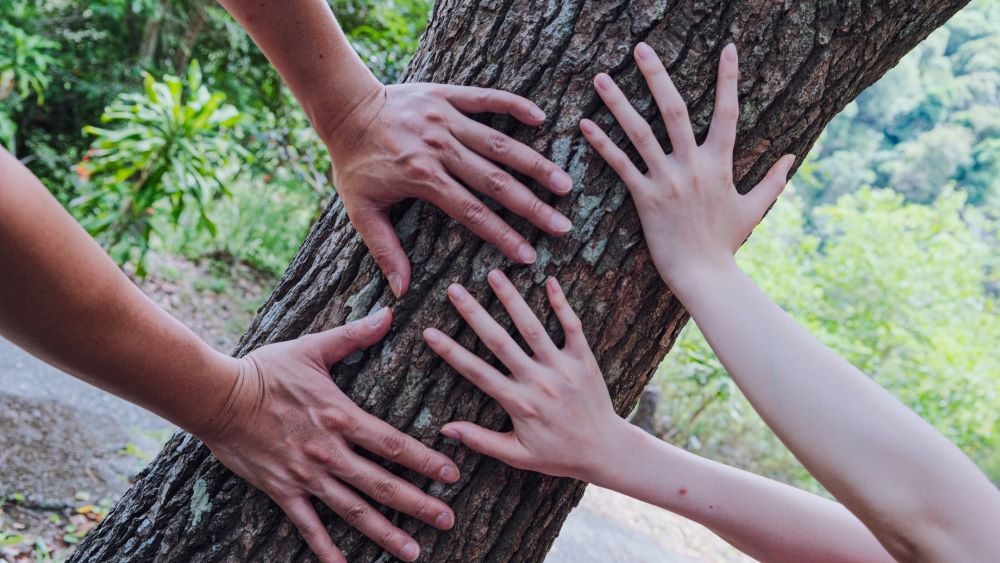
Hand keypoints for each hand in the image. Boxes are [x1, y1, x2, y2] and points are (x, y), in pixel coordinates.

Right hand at [200, 309, 459, 562]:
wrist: (217, 396)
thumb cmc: (266, 370)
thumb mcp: (313, 347)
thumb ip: (355, 336)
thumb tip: (390, 313)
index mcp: (341, 416)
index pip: (393, 444)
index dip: (425, 461)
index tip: (452, 475)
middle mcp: (329, 451)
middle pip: (382, 484)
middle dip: (418, 504)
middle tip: (448, 520)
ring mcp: (305, 475)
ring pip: (353, 510)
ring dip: (384, 532)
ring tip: (413, 552)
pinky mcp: (282, 490)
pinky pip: (307, 525)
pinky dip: (325, 548)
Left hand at [326, 83, 574, 297]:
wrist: (344, 108)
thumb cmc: (354, 163)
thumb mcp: (361, 210)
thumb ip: (384, 250)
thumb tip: (401, 291)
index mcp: (423, 178)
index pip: (472, 213)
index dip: (503, 236)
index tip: (529, 255)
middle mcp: (440, 148)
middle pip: (496, 182)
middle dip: (532, 206)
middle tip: (562, 225)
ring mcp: (446, 119)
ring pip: (500, 144)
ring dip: (535, 164)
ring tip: (564, 182)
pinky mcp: (447, 94)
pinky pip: (487, 98)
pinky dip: (514, 105)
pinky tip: (541, 118)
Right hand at [422, 270, 624, 481]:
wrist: (606, 450)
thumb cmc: (558, 455)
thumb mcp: (517, 455)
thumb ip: (480, 440)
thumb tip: (444, 429)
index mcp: (519, 403)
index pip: (477, 372)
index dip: (451, 352)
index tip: (429, 332)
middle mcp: (538, 381)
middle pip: (500, 341)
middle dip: (475, 314)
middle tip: (454, 289)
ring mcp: (562, 367)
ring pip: (533, 327)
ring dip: (512, 299)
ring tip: (494, 274)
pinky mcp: (584, 359)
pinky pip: (572, 326)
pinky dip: (562, 303)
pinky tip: (550, 280)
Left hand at [579, 43, 794, 287]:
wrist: (705, 275)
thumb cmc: (726, 244)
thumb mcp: (754, 209)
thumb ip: (772, 180)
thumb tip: (793, 157)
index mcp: (720, 164)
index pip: (728, 112)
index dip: (729, 78)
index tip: (729, 47)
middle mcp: (693, 165)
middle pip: (674, 109)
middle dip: (656, 75)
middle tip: (640, 46)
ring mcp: (667, 180)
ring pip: (640, 132)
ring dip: (619, 103)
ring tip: (601, 77)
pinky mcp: (645, 198)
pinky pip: (620, 166)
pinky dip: (602, 145)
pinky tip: (585, 125)